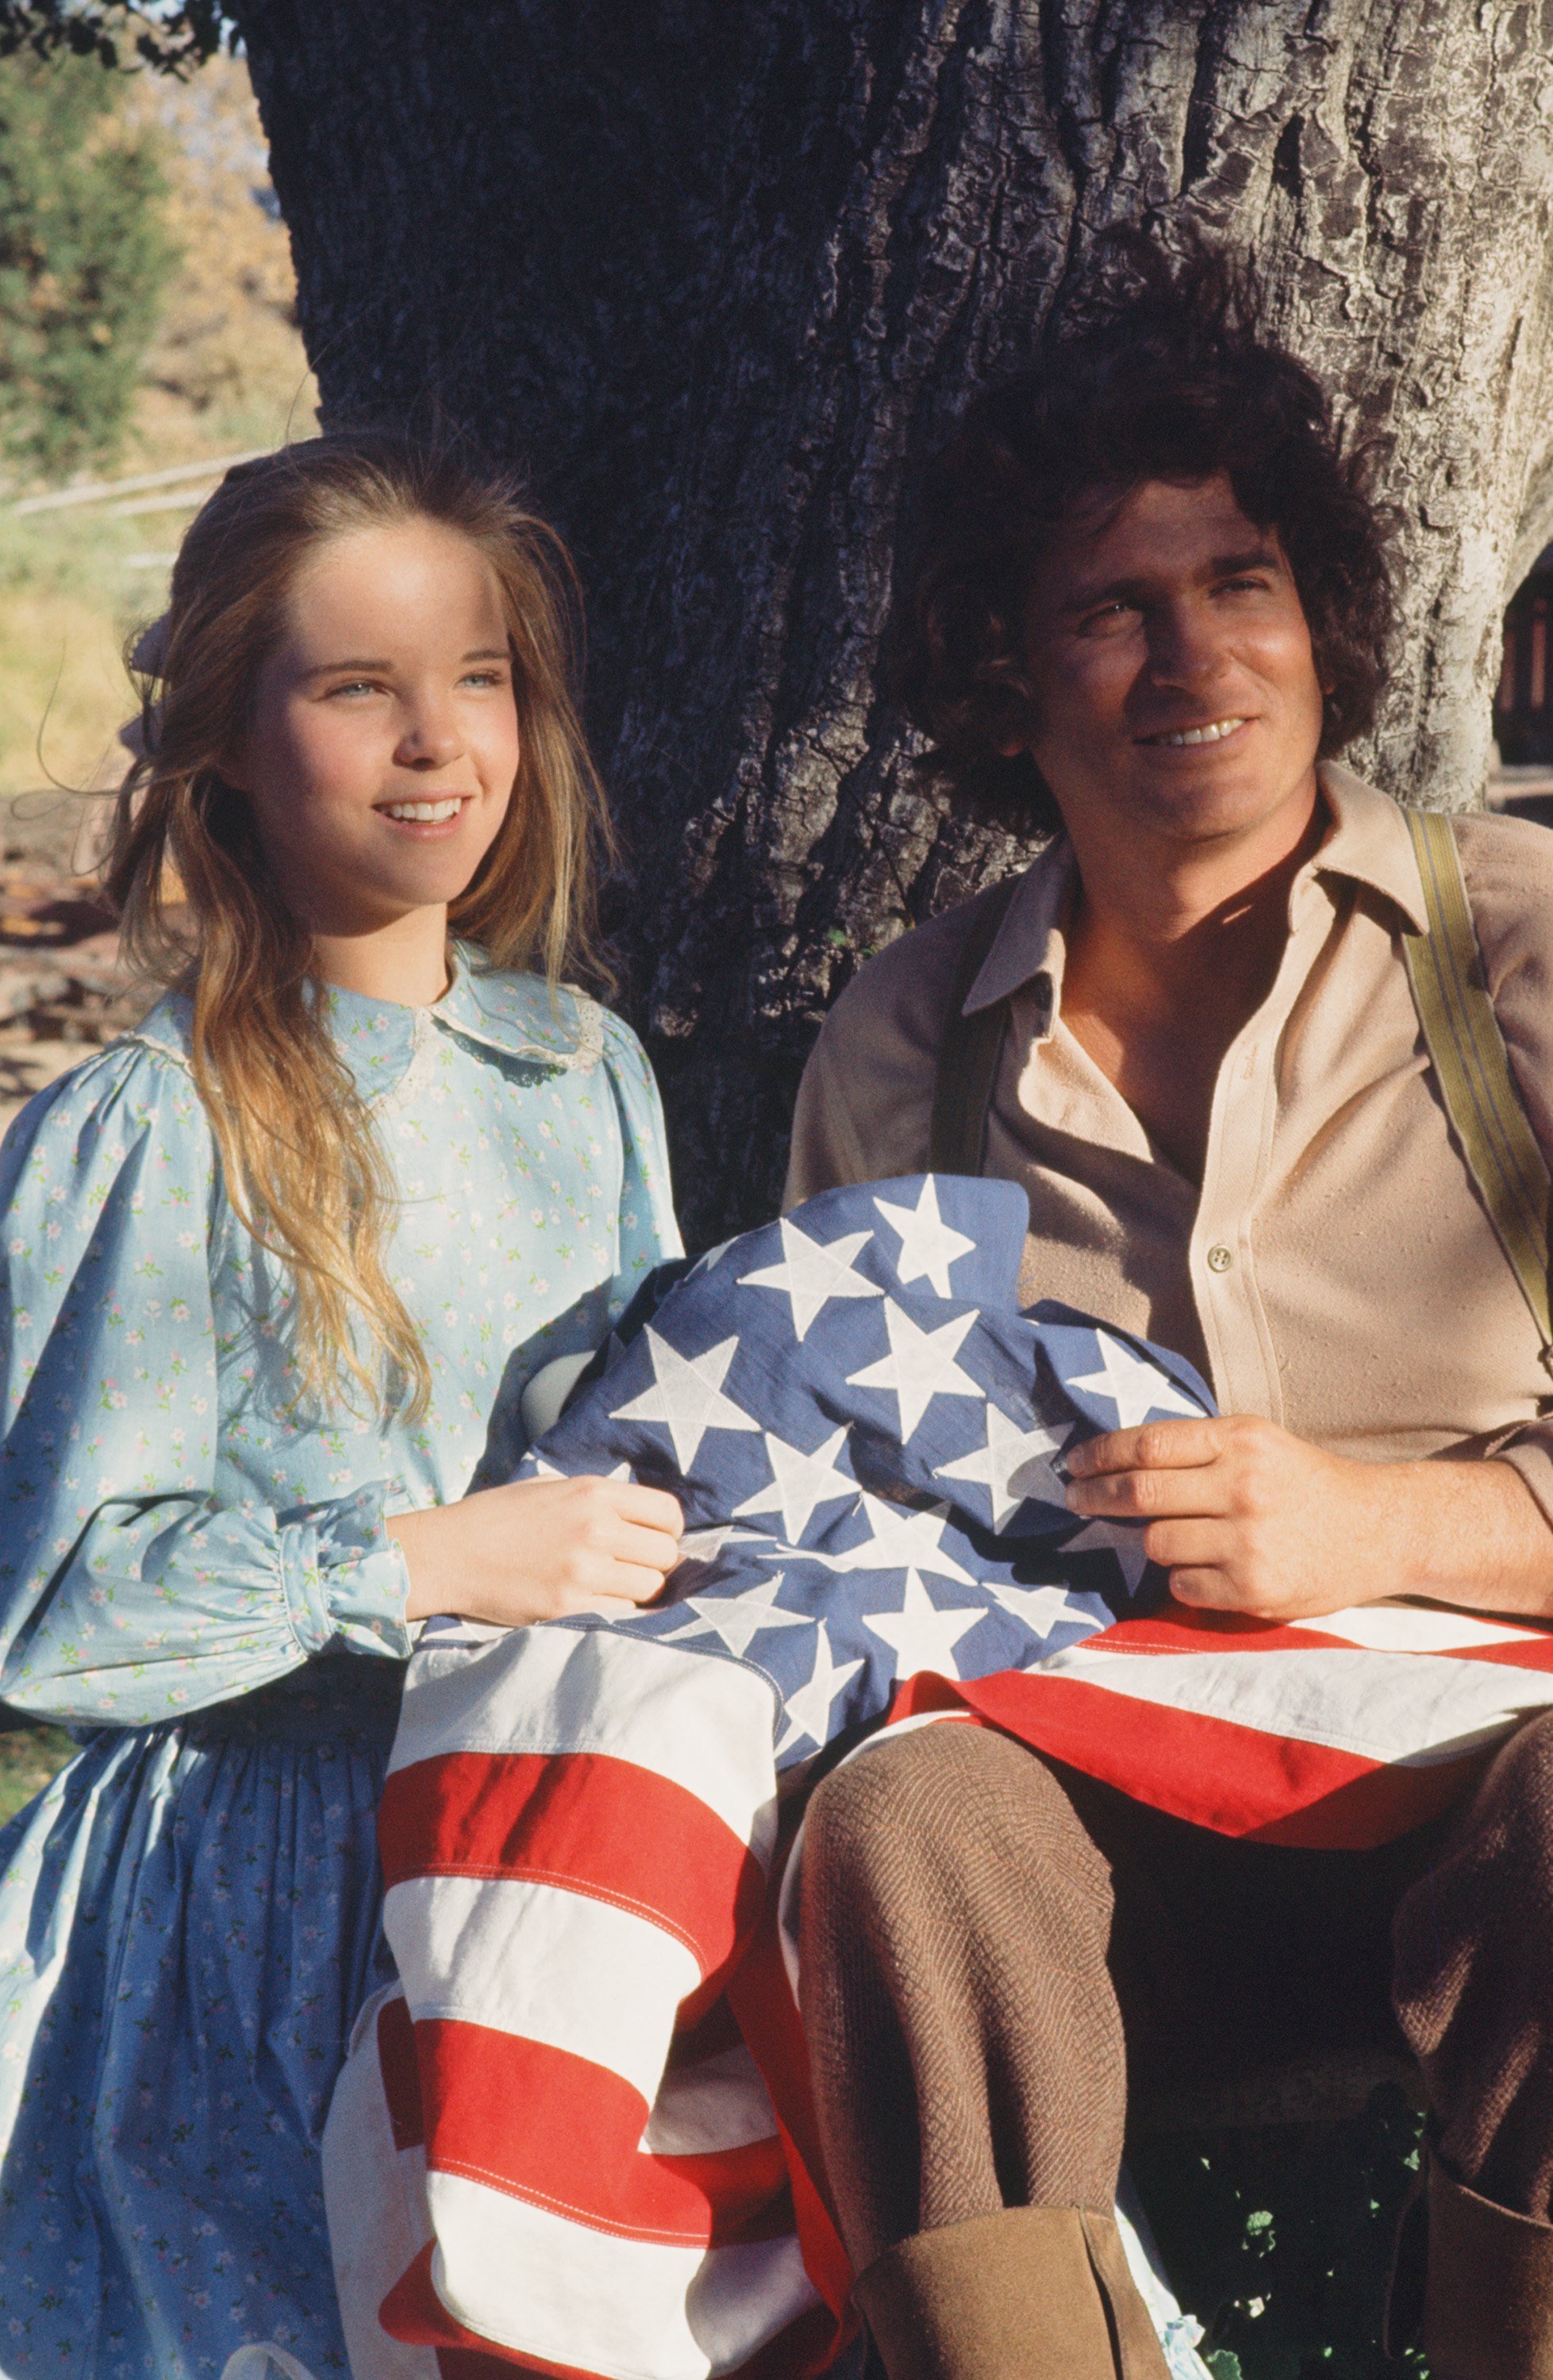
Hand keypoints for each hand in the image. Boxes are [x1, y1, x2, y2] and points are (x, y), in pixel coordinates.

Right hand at [390, 1473, 684, 1627]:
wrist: (449, 1553)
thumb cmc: (498, 1516)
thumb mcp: (551, 1487)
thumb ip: (597, 1497)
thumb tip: (640, 1515)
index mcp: (594, 1493)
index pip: (668, 1513)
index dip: (669, 1529)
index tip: (657, 1538)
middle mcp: (595, 1529)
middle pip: (666, 1554)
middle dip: (658, 1562)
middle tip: (636, 1566)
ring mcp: (582, 1571)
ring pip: (649, 1587)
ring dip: (640, 1589)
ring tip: (616, 1585)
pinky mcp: (567, 1607)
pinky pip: (621, 1612)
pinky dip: (617, 1609)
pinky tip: (596, 1601)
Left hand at [1063, 1414, 1552, 1623]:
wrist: (1378, 1528)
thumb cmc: (1305, 1483)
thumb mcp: (1258, 1443)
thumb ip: (1197, 1449)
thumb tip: (1115, 1460)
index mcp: (1239, 1441)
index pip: (1147, 1445)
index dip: (1100, 1455)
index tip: (1075, 1463)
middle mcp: (1241, 1487)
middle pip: (1139, 1494)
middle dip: (1095, 1497)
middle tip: (1075, 1498)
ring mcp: (1247, 1541)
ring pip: (1156, 1543)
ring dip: (1151, 1541)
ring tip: (1177, 1536)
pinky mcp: (1253, 1588)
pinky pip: (1182, 1584)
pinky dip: (1183, 1577)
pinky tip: (1207, 1566)